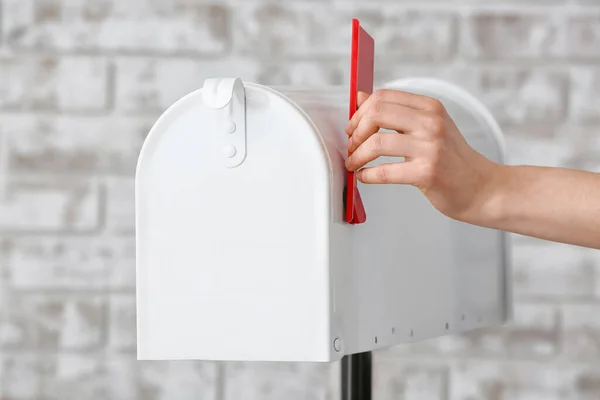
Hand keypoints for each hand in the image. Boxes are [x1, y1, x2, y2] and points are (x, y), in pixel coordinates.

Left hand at [345, 89, 503, 224]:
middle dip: (355, 131)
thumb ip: (396, 112)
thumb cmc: (453, 160)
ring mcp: (430, 147)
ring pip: (375, 143)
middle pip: (376, 113)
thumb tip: (360, 97)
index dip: (360, 112)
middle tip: (351, 146)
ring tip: (354, 164)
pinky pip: (384, 171)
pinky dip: (367, 175)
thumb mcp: (429, 127)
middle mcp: (431, 123)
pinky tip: (364, 177)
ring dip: (356, 155)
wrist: (482, 188)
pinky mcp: (426, 172)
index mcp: (430, 107)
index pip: (383, 97)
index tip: (353, 128)